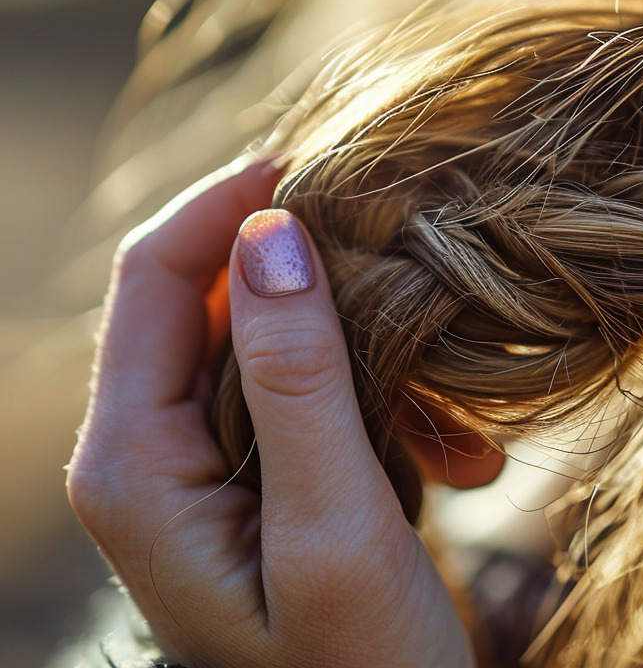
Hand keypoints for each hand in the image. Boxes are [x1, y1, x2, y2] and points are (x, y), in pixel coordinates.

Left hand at [67, 160, 474, 667]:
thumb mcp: (335, 525)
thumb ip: (298, 379)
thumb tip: (271, 229)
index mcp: (135, 464)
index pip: (154, 277)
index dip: (231, 204)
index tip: (326, 164)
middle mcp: (150, 454)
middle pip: (216, 301)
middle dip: (323, 284)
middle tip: (417, 279)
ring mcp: (204, 468)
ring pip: (277, 345)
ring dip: (373, 357)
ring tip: (459, 425)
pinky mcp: (259, 479)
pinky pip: (312, 396)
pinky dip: (386, 405)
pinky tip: (459, 459)